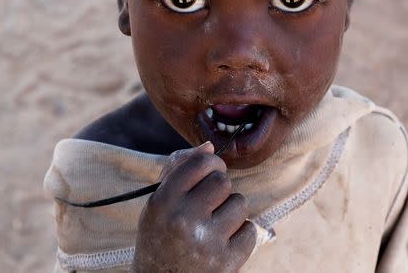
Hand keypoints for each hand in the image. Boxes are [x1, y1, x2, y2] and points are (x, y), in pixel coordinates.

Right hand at [133, 142, 255, 271]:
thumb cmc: (161, 239)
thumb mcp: (157, 205)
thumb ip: (178, 171)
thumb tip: (209, 146)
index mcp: (162, 204)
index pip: (200, 162)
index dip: (210, 164)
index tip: (209, 174)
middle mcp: (183, 221)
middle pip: (223, 181)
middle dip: (219, 190)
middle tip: (208, 206)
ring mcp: (207, 243)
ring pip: (239, 203)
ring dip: (231, 212)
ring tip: (214, 227)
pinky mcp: (227, 262)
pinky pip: (250, 229)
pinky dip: (240, 235)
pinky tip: (222, 244)